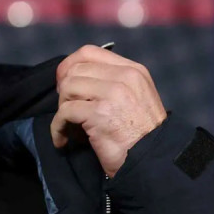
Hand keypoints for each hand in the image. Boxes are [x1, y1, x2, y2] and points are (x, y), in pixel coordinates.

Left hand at [51, 45, 166, 177]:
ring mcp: (112, 94)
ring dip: (62, 109)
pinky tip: (63, 140)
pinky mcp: (99, 113)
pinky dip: (58, 128)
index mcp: (132, 70)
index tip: (62, 82)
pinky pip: (64, 113)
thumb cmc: (142, 134)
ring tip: (70, 126)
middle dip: (64, 91)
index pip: (89, 52)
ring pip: (67, 88)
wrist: (155, 161)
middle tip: (66, 110)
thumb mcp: (135, 97)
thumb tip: (72, 76)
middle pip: (74, 70)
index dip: (69, 65)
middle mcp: (124, 77)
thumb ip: (111, 81)